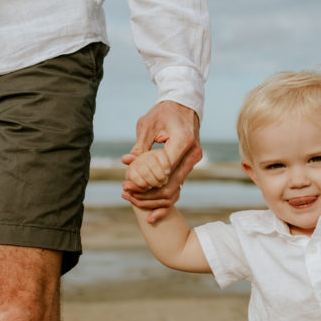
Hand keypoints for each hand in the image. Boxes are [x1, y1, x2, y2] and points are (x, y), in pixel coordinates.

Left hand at [121, 100, 201, 221]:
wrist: (183, 106)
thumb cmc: (163, 113)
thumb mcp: (147, 126)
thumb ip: (139, 147)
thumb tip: (127, 162)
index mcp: (183, 141)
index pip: (164, 170)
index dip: (145, 182)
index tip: (127, 186)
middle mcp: (192, 154)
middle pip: (170, 185)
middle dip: (147, 194)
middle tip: (126, 194)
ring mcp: (194, 161)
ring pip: (174, 189)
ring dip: (153, 199)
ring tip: (132, 200)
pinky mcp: (190, 165)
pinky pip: (178, 186)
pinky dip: (164, 199)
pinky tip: (152, 214)